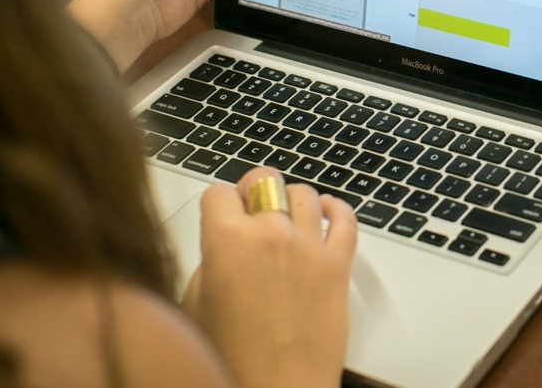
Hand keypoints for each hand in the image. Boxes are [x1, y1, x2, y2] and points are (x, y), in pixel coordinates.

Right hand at [181, 168, 357, 387]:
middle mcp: (270, 236)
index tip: (221, 212)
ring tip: (287, 216)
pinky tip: (326, 211)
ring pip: (304, 193)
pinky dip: (336, 209)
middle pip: (265, 180)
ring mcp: (308, 248)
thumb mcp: (196, 305)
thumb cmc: (232, 361)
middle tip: (252, 208)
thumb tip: (223, 244)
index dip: (218, 204)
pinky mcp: (338, 266)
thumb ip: (210, 261)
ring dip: (292, 201)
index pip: (219, 192)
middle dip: (255, 191)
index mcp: (225, 242)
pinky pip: (346, 219)